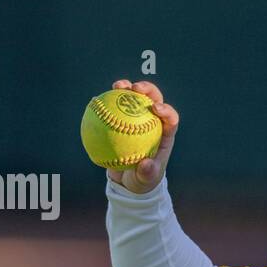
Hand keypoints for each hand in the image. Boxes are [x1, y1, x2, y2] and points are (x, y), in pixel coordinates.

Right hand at [105, 79, 179, 193]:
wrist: (127, 181)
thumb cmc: (142, 181)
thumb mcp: (145, 181)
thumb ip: (147, 173)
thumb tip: (146, 164)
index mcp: (164, 134)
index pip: (170, 118)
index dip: (166, 109)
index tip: (155, 108)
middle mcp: (153, 122)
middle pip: (154, 100)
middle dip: (147, 89)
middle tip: (136, 88)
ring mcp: (136, 119)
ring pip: (134, 99)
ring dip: (126, 88)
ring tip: (117, 86)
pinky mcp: (121, 120)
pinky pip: (114, 109)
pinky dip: (106, 103)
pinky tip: (95, 101)